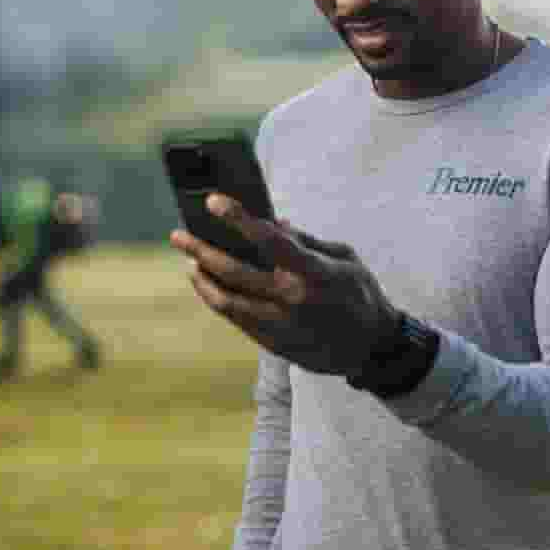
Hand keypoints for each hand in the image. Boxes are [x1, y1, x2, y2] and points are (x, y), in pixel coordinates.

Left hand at [169, 194, 397, 375]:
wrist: (370, 349)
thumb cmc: (359, 295)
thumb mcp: (344, 259)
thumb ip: (306, 241)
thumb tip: (272, 224)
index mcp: (313, 273)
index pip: (268, 239)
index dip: (238, 217)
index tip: (213, 200)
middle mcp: (291, 299)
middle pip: (233, 271)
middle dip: (201, 249)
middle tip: (179, 234)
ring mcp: (278, 324)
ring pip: (225, 299)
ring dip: (201, 277)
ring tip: (190, 260)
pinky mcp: (271, 342)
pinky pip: (233, 317)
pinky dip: (215, 298)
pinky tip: (206, 284)